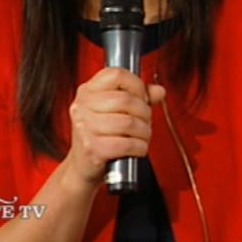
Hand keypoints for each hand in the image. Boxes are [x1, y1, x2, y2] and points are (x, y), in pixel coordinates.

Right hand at [64, 67, 165, 186]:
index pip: (116, 74)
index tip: (142, 97)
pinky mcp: (92, 149)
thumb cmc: (100, 136)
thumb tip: (159, 91)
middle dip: (144, 112)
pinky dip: (139, 147)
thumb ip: (138, 97)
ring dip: (144, 132)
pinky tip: (137, 148)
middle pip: (126, 100)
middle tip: (145, 121)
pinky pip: (126, 144)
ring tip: (143, 136)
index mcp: (87, 91)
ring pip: (129, 123)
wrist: (82, 167)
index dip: (137, 84)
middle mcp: (82, 107)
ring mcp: (85, 128)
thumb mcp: (115, 111)